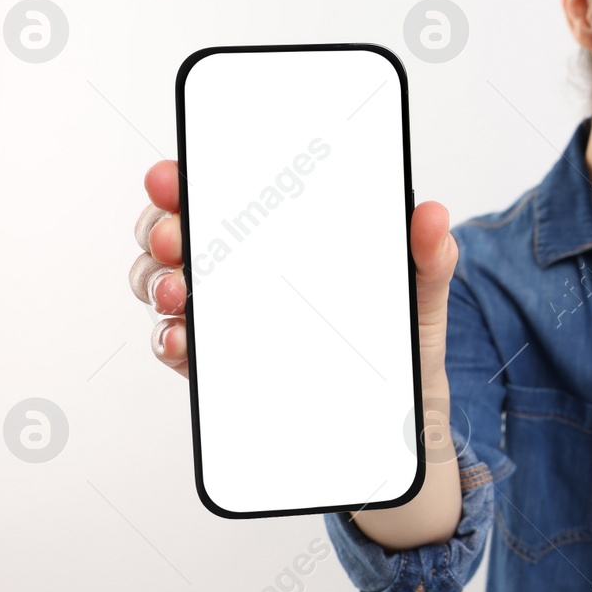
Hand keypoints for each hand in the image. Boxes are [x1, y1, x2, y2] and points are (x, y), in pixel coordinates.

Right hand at [127, 161, 459, 405]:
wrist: (398, 414)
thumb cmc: (399, 334)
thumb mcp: (420, 291)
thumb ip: (429, 255)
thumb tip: (434, 215)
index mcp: (284, 234)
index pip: (221, 192)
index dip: (185, 180)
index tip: (171, 177)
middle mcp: (242, 268)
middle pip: (176, 235)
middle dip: (161, 229)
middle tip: (173, 237)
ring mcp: (226, 316)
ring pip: (163, 286)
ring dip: (157, 284)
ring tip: (178, 292)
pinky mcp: (220, 366)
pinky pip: (179, 348)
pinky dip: (170, 341)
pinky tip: (182, 340)